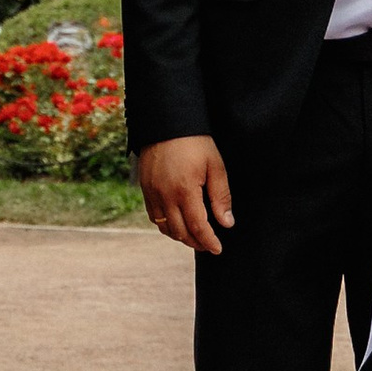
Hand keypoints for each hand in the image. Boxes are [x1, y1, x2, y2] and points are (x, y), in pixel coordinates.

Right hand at [136, 136, 234, 254]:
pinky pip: (154, 216)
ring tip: (195, 236)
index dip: (209, 242)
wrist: (166, 120)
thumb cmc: (194, 141)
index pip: (198, 227)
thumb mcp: (215, 165)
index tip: (218, 249)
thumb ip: (221, 196)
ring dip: (180, 236)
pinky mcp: (145, 188)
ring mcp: (152, 193)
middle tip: (209, 245)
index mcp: (185, 191)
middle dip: (196, 243)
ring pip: (165, 228)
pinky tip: (177, 222)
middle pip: (180, 232)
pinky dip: (166, 225)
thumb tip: (226, 223)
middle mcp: (165, 196)